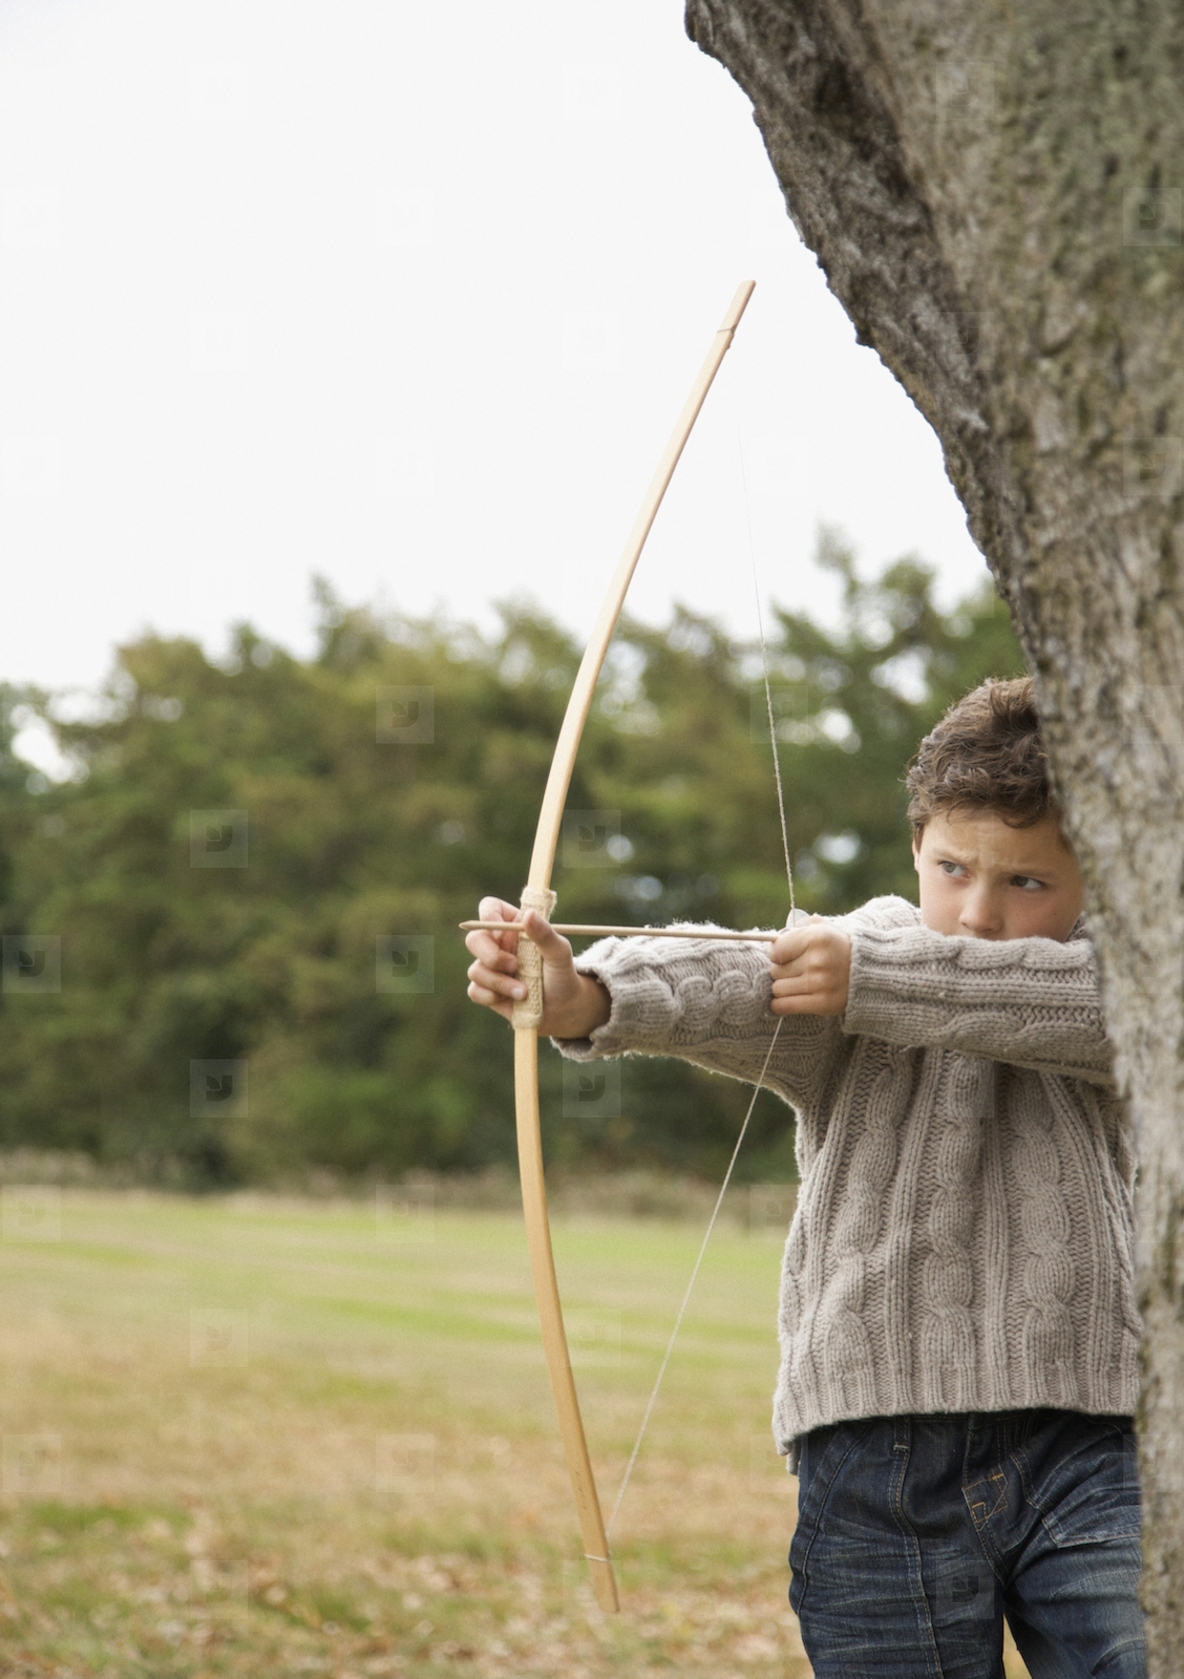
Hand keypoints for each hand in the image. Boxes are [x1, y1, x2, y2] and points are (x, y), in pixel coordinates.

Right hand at [465, 896, 610, 1037]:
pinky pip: (475, 991)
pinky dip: (493, 996)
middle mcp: (498, 944)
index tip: (499, 932)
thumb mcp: (560, 953)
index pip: (490, 908)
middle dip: (491, 955)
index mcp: (514, 926)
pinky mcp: (486, 989)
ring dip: (500, 982)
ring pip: (475, 970)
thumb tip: (529, 914)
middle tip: (514, 966)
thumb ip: (545, 934)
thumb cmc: (562, 974)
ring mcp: (490, 968)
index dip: (488, 916)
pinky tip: (513, 999)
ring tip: (524, 991)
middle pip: (474, 939)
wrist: (563, 1009)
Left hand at [769, 915, 851, 1015]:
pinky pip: (784, 1006)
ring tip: (798, 984)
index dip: (777, 953)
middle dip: (782, 971)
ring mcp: (820, 983)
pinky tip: (787, 1000)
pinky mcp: (823, 1003)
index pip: (776, 950)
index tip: (785, 956)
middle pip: (775, 971)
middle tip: (797, 970)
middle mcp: (818, 961)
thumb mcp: (824, 927)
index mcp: (817, 938)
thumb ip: (797, 927)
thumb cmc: (840, 948)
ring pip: (778, 989)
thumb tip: (772, 940)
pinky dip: (780, 1005)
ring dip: (784, 988)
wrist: (872, 972)